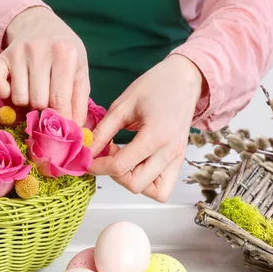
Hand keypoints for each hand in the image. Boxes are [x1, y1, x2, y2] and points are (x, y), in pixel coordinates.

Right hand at [0, 7, 89, 125]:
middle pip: (38, 102)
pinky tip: (15, 87)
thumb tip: (76, 130)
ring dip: (26, 102)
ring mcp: (17, 52)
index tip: (62, 126)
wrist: (40, 25)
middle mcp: (39, 50)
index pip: (60, 100)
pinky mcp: (1, 57)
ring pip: (18, 98)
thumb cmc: (63, 53)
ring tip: (34, 91)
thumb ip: (79, 101)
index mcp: (65, 53)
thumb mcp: (79, 71)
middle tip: (48, 100)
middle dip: (43, 108)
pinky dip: (4, 94)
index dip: (61, 118)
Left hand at [88, 55, 204, 201]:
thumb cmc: (154, 86)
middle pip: (136, 184)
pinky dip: (148, 182)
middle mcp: (170, 153)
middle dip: (114, 175)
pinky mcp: (179, 160)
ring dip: (133, 181)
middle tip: (108, 154)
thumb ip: (103, 131)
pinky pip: (164, 186)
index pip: (120, 166)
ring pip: (155, 192)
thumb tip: (87, 150)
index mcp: (155, 136)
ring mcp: (178, 159)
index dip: (98, 166)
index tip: (87, 158)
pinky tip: (136, 163)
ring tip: (124, 160)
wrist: (185, 79)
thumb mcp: (122, 105)